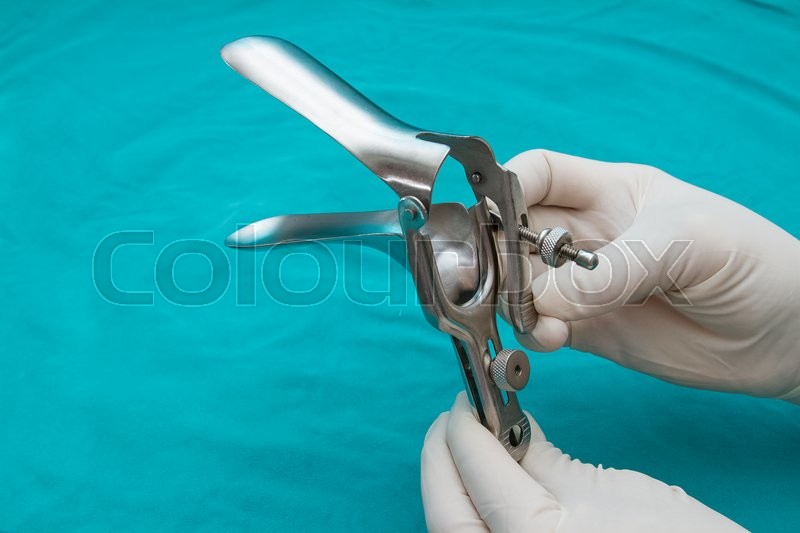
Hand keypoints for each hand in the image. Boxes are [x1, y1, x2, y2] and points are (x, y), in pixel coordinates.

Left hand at [421, 393, 745, 532]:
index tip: (466, 399)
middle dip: (437, 461)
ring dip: (451, 486)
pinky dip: (473, 510)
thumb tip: (507, 428)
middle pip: (446, 514)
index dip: (463, 428)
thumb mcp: (611, 489)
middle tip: (451, 421)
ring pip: (455, 531)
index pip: (479, 473)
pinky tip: (487, 481)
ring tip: (465, 445)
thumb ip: (546, 461)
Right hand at [503, 150, 799, 401]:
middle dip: (496, 249)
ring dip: (512, 298)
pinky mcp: (588, 330)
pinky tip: (554, 338)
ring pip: (520, 283)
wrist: (786, 337)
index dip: (505, 186)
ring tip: (534, 316)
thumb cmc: (750, 262)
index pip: (537, 174)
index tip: (491, 215)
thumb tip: (541, 300)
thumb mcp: (687, 243)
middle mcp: (586, 235)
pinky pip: (541, 327)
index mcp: (610, 192)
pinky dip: (534, 333)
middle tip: (499, 277)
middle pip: (514, 229)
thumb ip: (613, 269)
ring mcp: (584, 285)